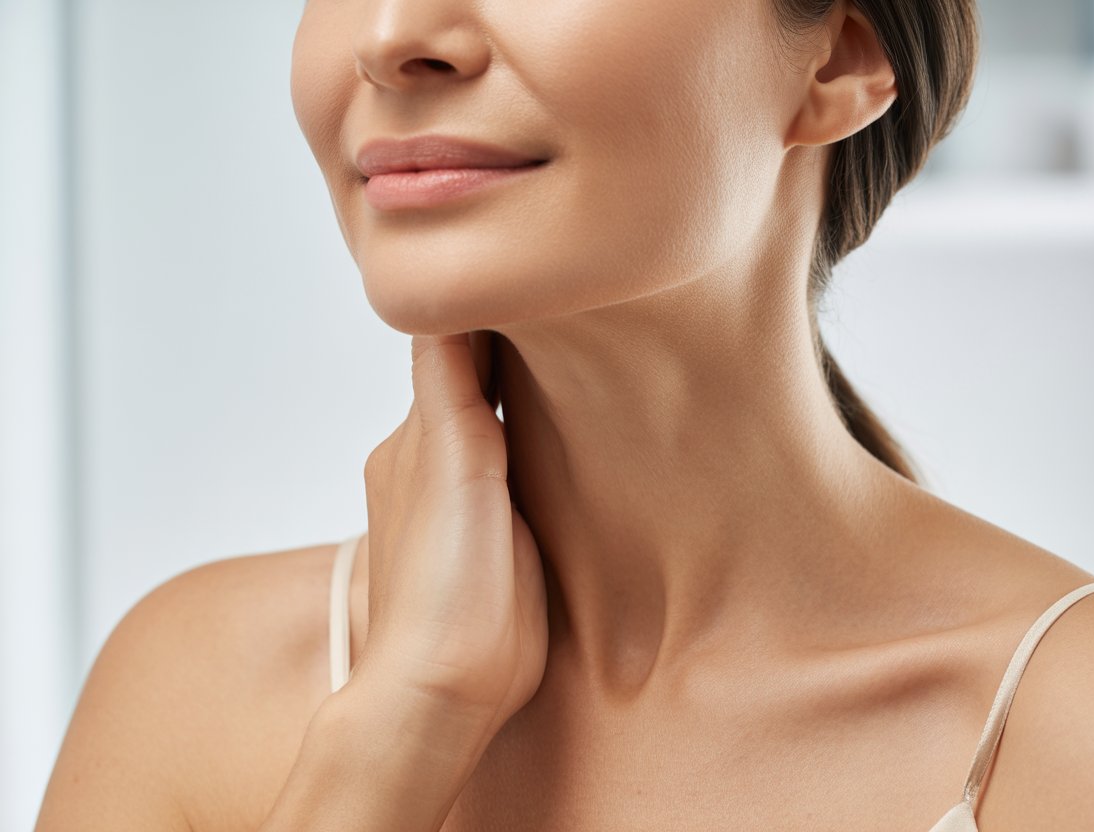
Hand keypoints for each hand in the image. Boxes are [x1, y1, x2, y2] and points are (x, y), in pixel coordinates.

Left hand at [357, 330, 548, 732]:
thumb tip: (443, 302)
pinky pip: (523, 472)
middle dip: (517, 351)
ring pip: (502, 428)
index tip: (530, 272)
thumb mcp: (447, 462)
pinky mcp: (505, 540)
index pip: (453, 353)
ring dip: (532, 397)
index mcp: (415, 439)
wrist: (448, 689)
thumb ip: (447, 383)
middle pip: (479, 386)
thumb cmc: (441, 584)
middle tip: (574, 310)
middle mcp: (434, 464)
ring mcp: (469, 504)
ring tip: (586, 360)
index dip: (491, 316)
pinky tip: (576, 438)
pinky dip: (543, 444)